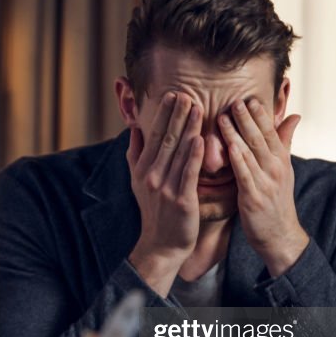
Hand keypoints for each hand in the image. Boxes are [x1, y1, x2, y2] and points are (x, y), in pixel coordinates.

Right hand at [126, 92, 204, 295]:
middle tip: (186, 93)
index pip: (154, 135)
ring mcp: (165, 188)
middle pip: (166, 139)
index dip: (163, 114)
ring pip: (178, 152)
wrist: (161, 244)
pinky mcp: (181, 200)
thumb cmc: (154, 211)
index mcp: (142, 168)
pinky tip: (201, 139)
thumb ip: (136, 154)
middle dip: (176, 115)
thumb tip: (134, 128)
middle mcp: (151, 175)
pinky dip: (194, 156)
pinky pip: (188, 173)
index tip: (172, 94)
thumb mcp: (137, 181)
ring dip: (188, 128)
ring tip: (197, 108)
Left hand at [218, 98, 308, 277]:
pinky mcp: (253, 197)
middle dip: (247, 118)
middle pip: (260, 138)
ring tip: (223, 117)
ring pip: (250, 152)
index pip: (271, 131)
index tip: (249, 97)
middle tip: (234, 100)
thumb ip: (285, 141)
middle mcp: (275, 168)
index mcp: (281, 159)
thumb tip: (294, 116)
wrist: (279, 234)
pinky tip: (228, 146)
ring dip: (236, 133)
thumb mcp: (284, 169)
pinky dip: (237, 159)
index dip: (260, 114)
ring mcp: (265, 182)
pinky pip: (244, 174)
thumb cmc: (276, 200)